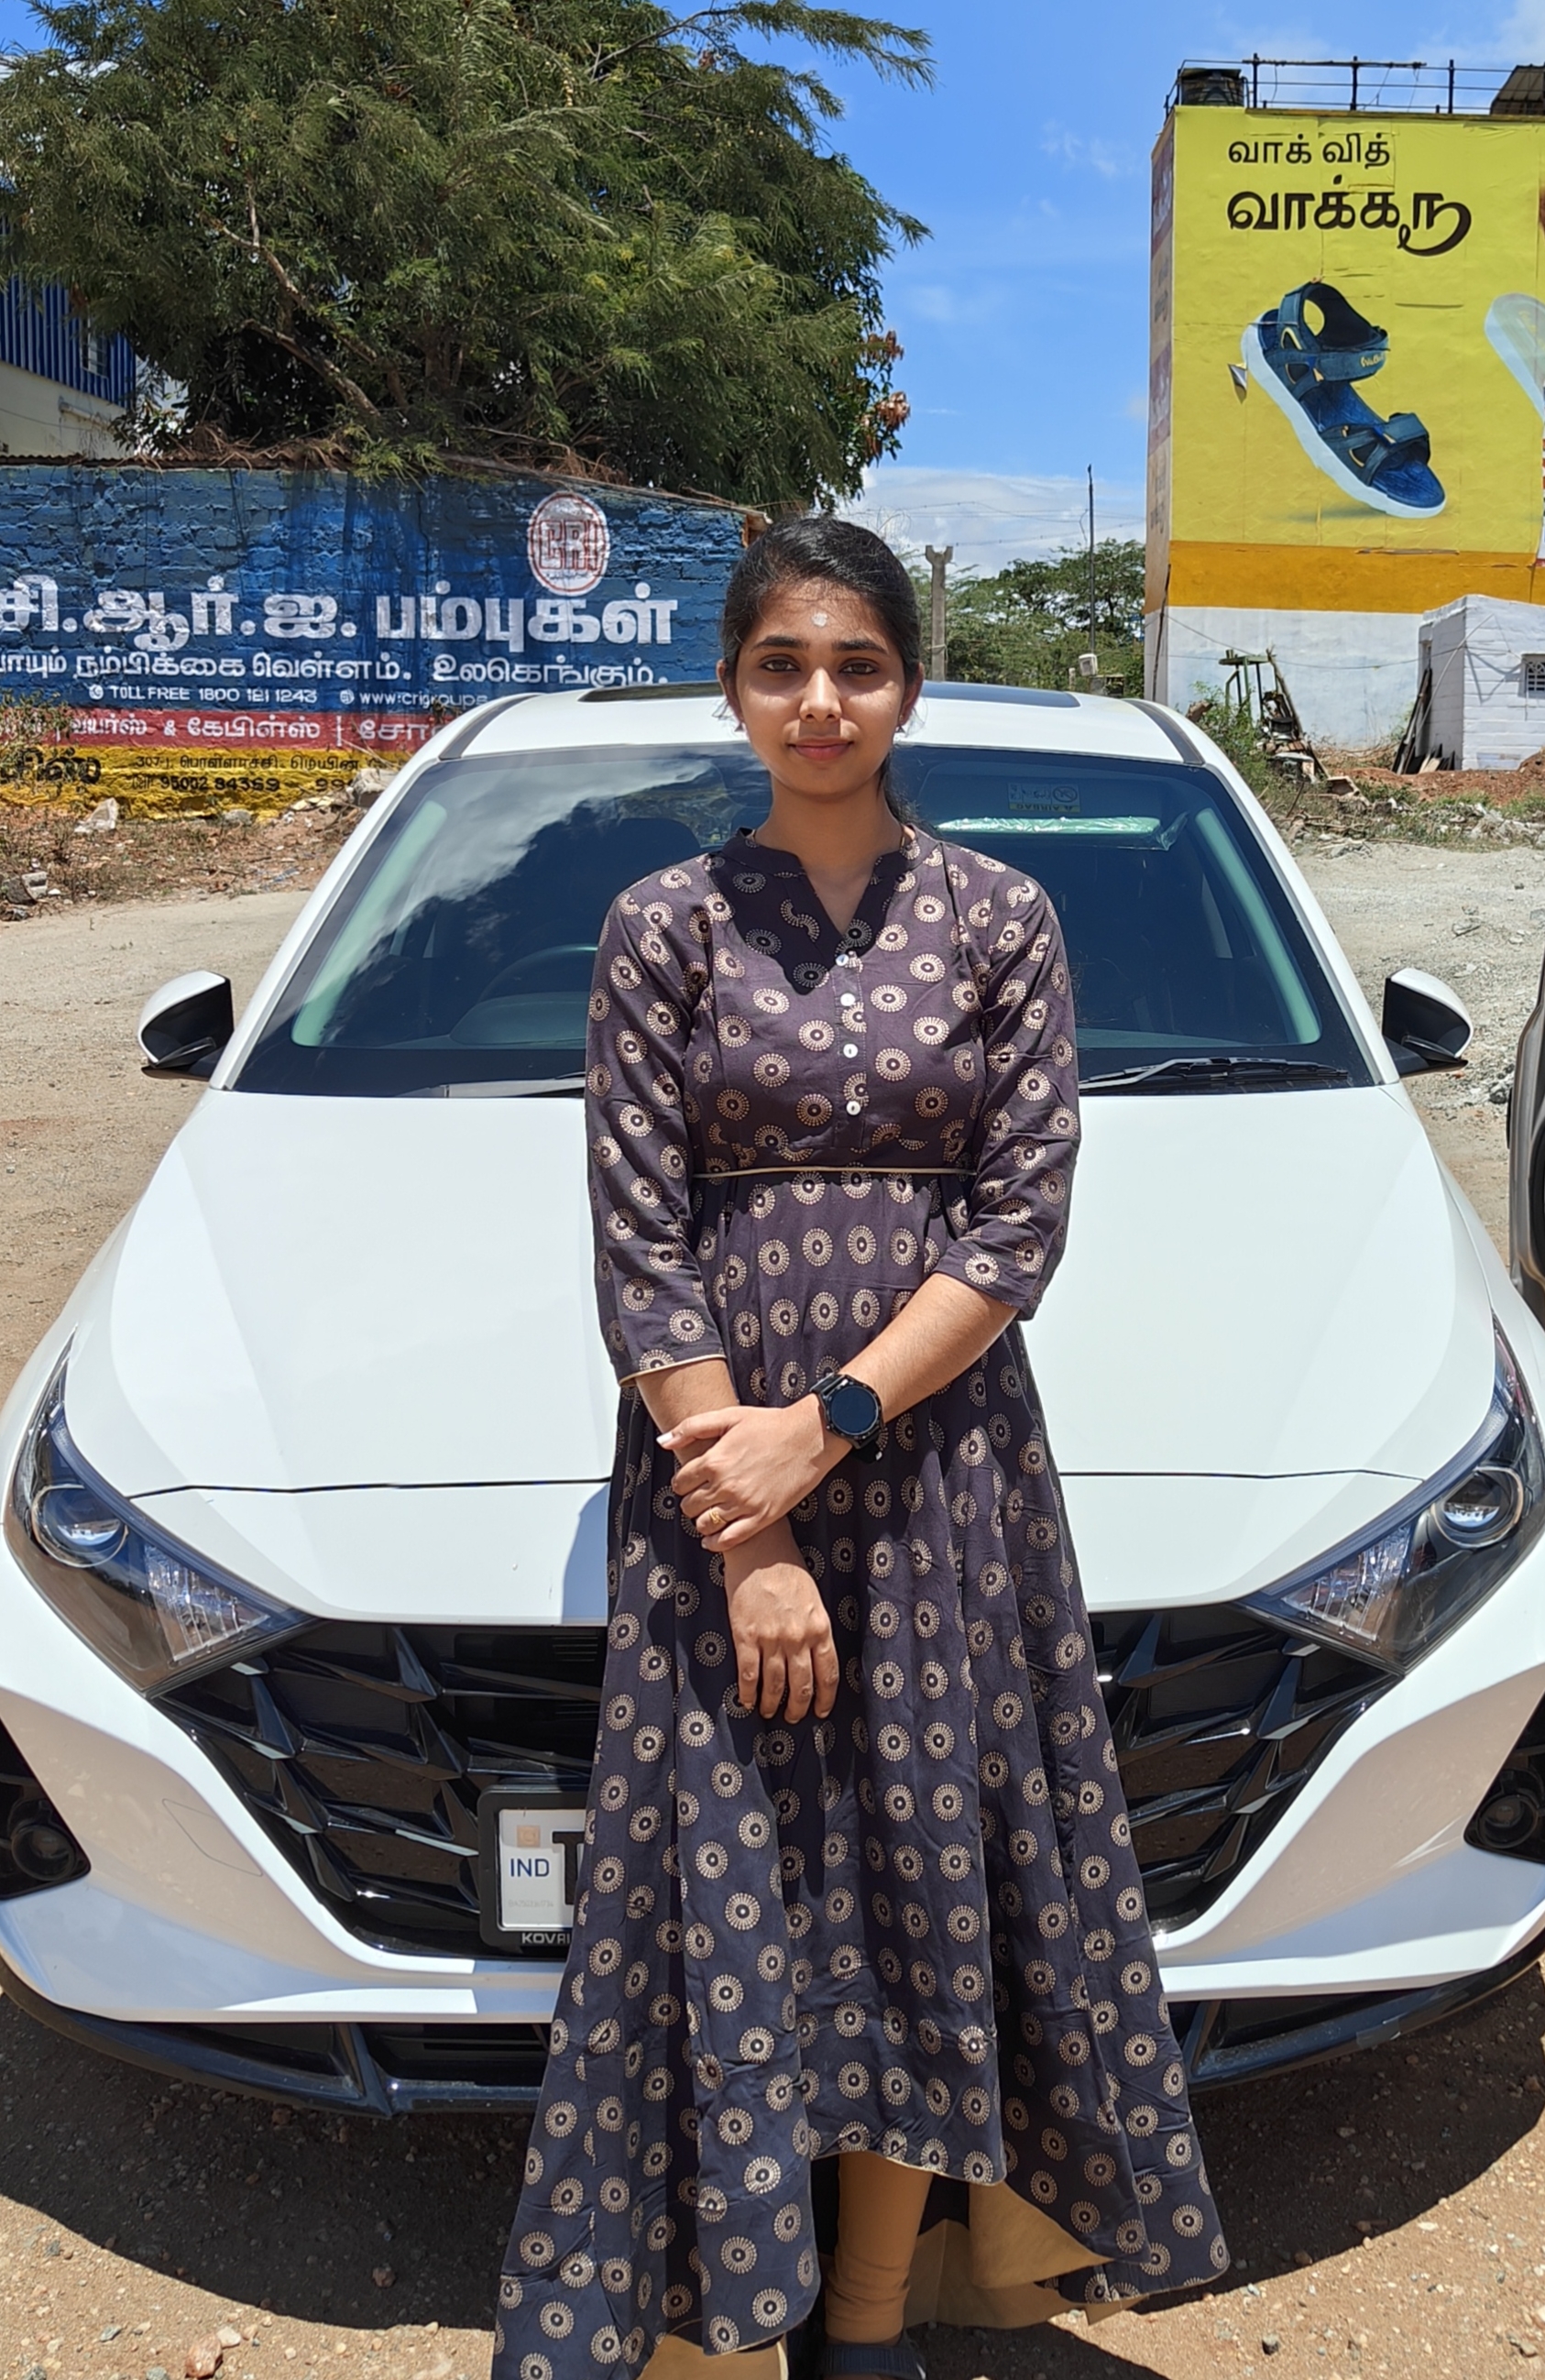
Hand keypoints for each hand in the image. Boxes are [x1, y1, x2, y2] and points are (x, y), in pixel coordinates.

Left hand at [664, 1397, 834, 1549]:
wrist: (810, 1437)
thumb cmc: (770, 1424)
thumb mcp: (728, 1416)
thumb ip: (692, 1427)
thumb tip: (663, 1441)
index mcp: (714, 1460)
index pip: (680, 1483)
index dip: (681, 1483)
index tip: (688, 1482)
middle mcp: (725, 1484)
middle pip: (689, 1505)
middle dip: (690, 1502)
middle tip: (698, 1497)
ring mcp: (744, 1503)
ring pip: (705, 1524)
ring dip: (701, 1521)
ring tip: (707, 1514)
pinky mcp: (762, 1517)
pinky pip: (730, 1539)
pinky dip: (715, 1543)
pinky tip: (712, 1539)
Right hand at [723, 1525, 839, 1721]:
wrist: (759, 1548)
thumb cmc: (787, 1570)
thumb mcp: (813, 1600)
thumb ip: (814, 1628)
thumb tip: (811, 1658)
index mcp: (820, 1628)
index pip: (828, 1674)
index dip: (824, 1699)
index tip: (820, 1712)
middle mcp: (799, 1637)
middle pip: (802, 1686)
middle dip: (798, 1707)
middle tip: (793, 1717)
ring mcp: (772, 1638)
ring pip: (775, 1685)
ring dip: (772, 1704)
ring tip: (769, 1712)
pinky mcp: (746, 1636)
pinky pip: (748, 1674)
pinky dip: (748, 1692)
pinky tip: (747, 1701)